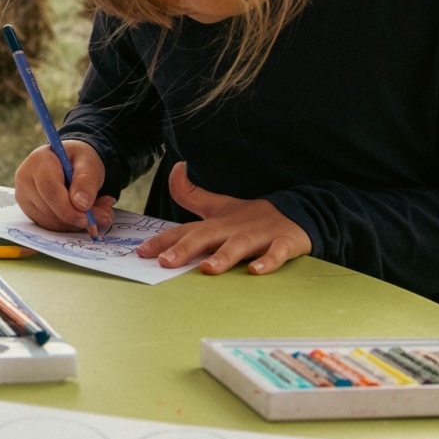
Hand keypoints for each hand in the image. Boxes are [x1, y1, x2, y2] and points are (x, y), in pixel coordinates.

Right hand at [14, 139, 115, 232]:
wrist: (70, 162)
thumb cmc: (78, 160)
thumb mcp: (89, 163)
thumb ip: (87, 181)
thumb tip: (82, 205)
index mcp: (37, 162)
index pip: (49, 190)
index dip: (68, 209)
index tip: (87, 218)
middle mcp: (25, 181)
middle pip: (50, 210)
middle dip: (78, 217)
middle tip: (104, 214)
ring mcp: (24, 198)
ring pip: (51, 222)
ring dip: (77, 223)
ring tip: (98, 210)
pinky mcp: (30, 212)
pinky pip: (51, 226)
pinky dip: (70, 225)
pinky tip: (83, 214)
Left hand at [136, 162, 311, 274]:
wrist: (297, 212)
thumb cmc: (251, 216)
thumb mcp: (218, 206)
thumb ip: (191, 194)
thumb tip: (175, 168)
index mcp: (216, 223)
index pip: (184, 231)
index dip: (162, 240)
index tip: (141, 251)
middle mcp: (233, 229)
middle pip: (206, 238)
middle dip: (184, 249)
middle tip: (165, 262)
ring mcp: (258, 236)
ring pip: (238, 247)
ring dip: (223, 257)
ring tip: (208, 268)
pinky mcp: (283, 242)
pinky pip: (276, 253)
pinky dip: (268, 261)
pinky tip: (257, 271)